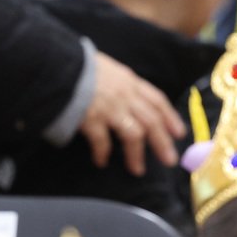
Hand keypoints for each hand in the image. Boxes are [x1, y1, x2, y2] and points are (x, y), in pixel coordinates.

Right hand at [80, 52, 184, 176]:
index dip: (170, 118)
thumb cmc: (78, 66)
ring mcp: (109, 108)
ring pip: (134, 134)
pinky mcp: (91, 119)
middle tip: (169, 160)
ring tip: (137, 170)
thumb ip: (118, 82)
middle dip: (162, 142)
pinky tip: (101, 162)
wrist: (57, 66)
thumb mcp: (106, 68)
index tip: (179, 133)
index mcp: (129, 81)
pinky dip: (103, 153)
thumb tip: (124, 97)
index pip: (157, 100)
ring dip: (136, 154)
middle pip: (152, 121)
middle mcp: (125, 95)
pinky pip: (103, 141)